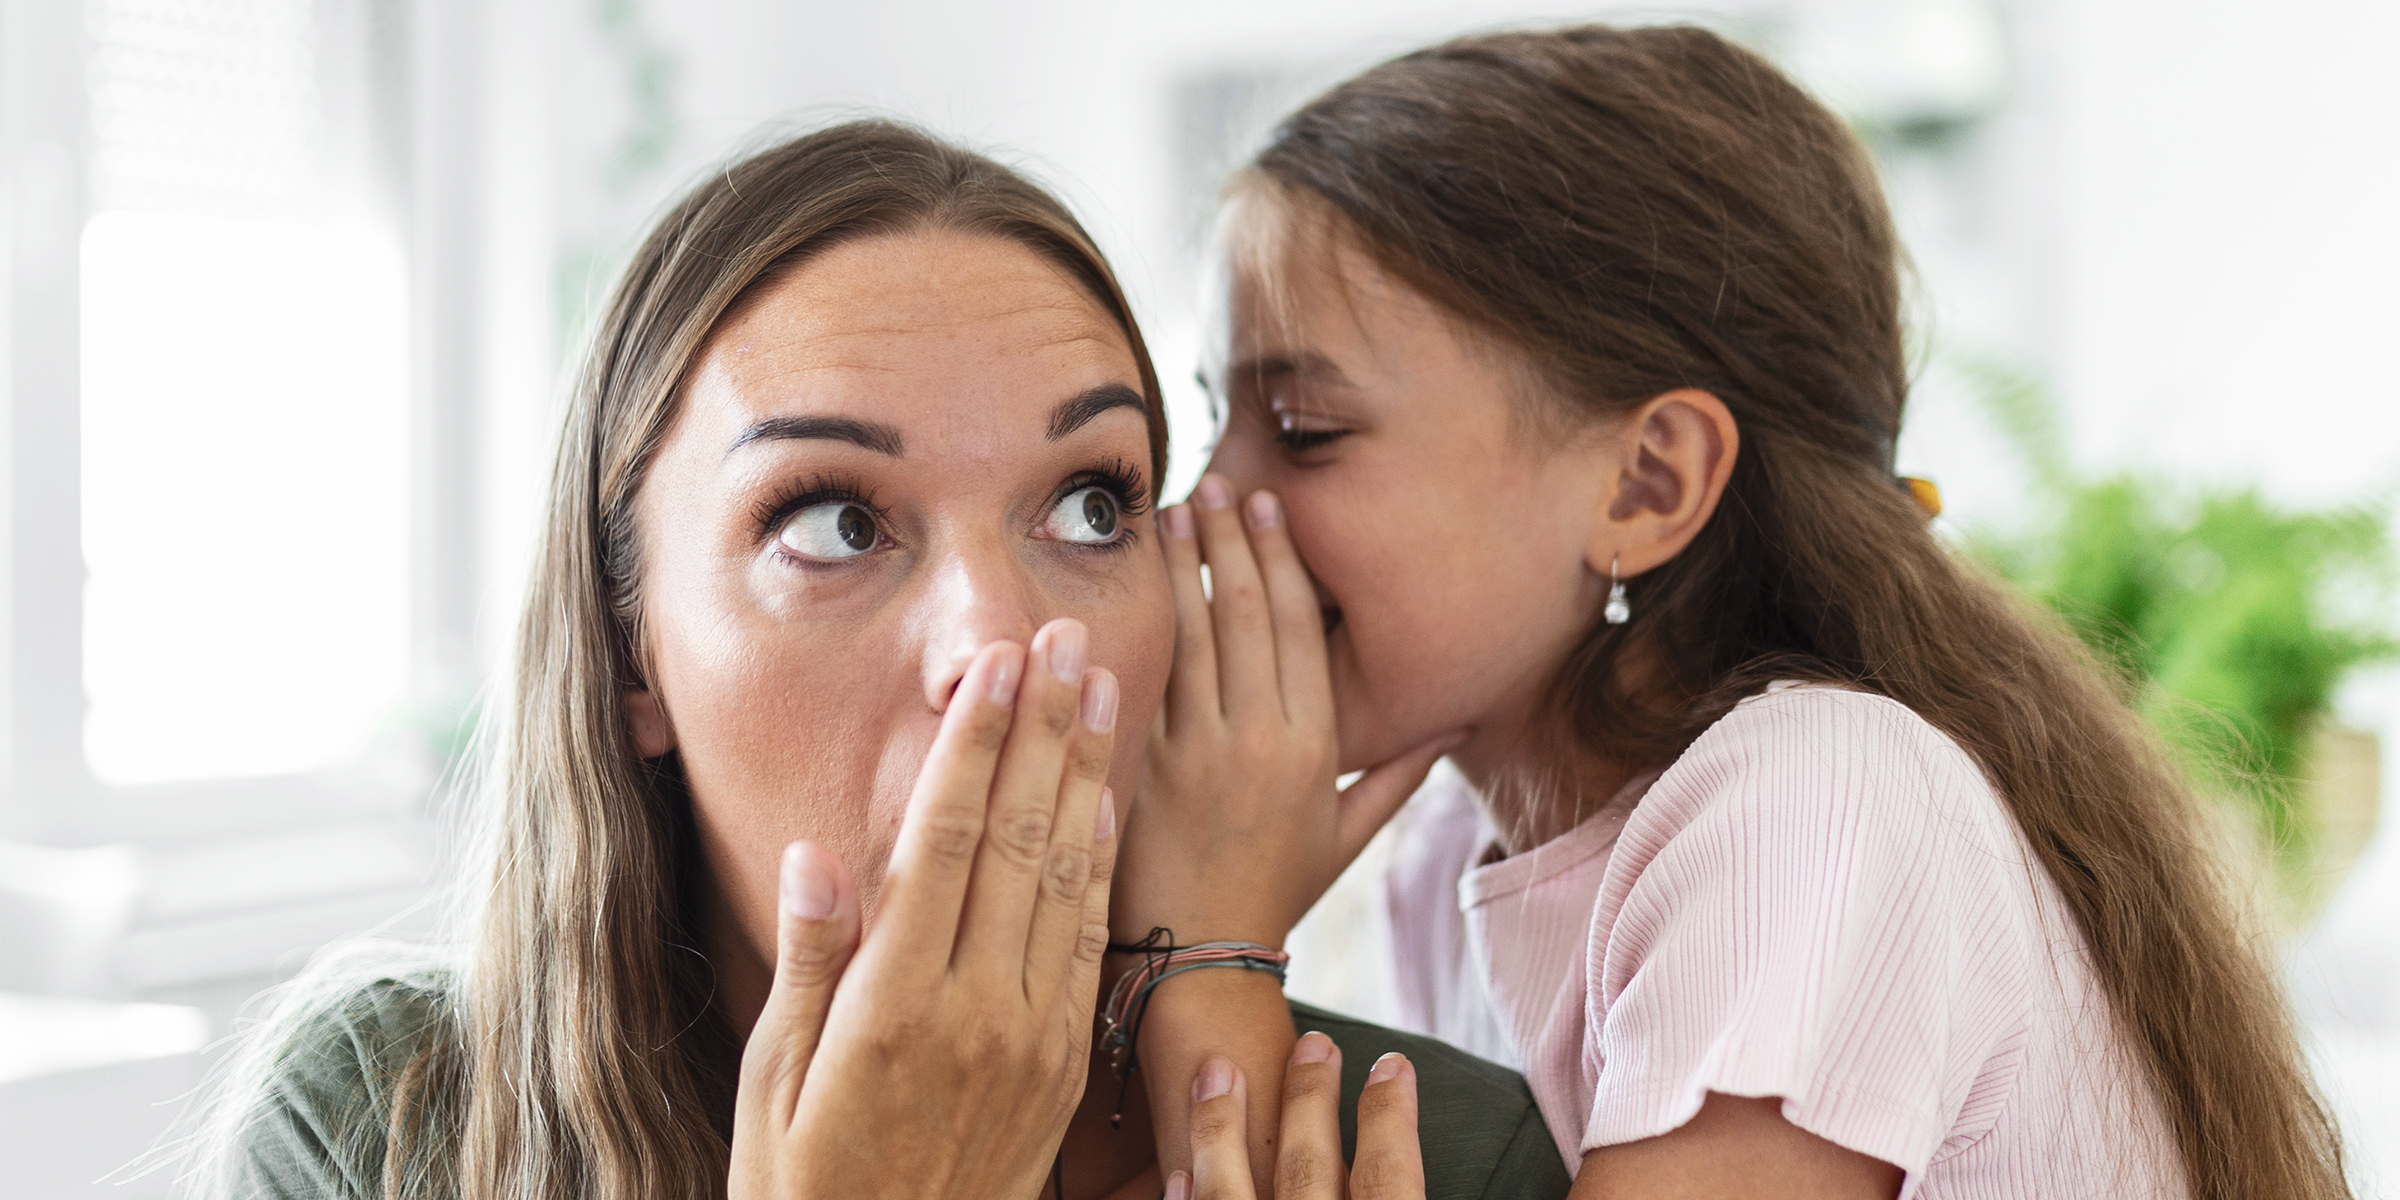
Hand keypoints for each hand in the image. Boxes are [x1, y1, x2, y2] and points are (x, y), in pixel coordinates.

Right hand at [729, 621, 1120, 1199]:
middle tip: (1068, 639)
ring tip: (1102, 687)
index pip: (947, 842)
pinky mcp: (1063, 1063)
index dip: (977, 745)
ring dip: (1087, 775)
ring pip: (1068, 877)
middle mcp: (977, 1010)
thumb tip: (814, 856)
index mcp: (894, 1004)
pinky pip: (1091, 942)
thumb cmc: (808, 1183)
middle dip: (1045, 730)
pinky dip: (1102, 864)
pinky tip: (1109, 802)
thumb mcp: (773, 1083)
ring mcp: (1032, 1036)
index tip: (997, 666)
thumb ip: (808, 966)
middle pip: (1022, 838)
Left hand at [1120, 474, 1460, 947]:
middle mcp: (1260, 738)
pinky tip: (1132, 579)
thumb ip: (1397, 775)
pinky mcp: (1145, 764)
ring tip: (1173, 513)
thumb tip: (1453, 727)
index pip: (1299, 629)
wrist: (1201, 954)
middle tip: (1215, 486)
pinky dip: (1140, 622)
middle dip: (1230, 542)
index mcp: (1315, 747)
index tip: (1267, 509)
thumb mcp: (1347, 836)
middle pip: (1246, 615)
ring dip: (1183, 566)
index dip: (1282, 561)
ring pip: (1192, 634)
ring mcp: (1199, 749)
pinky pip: (1147, 677)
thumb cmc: (1276, 891)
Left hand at [1170, 1034, 1425, 1199]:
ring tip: (1217, 1071)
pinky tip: (1178, 1174)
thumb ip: (1394, 1192)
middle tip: (1315, 1042)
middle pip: (1308, 1167)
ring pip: (1227, 1191)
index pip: (1389, 1176)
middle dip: (1309, 1098)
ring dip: (1221, 1126)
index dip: (1390, 1117)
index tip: (1392, 1065)